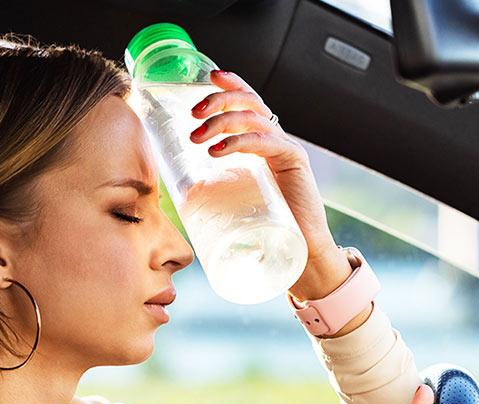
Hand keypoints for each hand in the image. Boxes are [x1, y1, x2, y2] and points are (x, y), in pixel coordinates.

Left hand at [187, 69, 338, 263]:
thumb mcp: (234, 198)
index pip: (248, 102)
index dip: (231, 85)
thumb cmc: (265, 228)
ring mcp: (286, 149)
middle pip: (249, 102)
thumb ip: (216, 188)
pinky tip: (217, 150)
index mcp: (262, 142)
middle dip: (219, 100)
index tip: (208, 77)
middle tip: (193, 113)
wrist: (300, 252)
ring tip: (197, 136)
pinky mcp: (294, 162)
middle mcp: (275, 140)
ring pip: (254, 118)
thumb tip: (178, 193)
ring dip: (221, 121)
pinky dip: (239, 141)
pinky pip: (265, 141)